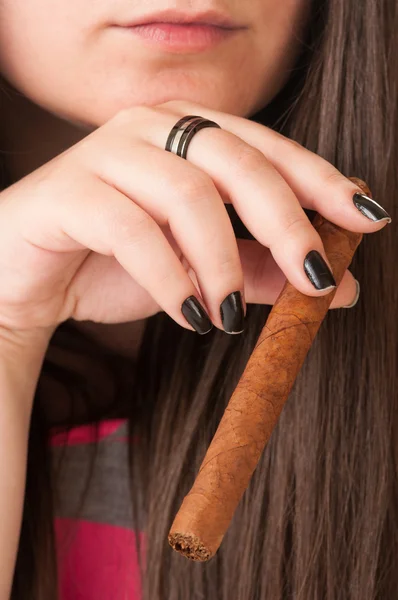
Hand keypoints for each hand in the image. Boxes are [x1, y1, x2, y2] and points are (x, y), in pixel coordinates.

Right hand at [0, 100, 389, 336]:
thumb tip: (339, 287)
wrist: (30, 278)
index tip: (367, 219)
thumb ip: (266, 271)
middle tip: (316, 279)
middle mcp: (150, 128)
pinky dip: (168, 276)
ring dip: (221, 262)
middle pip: (236, 160)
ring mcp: (105, 153)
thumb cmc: (116, 263)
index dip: (322, 181)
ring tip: (228, 315)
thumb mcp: (204, 270)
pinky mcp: (68, 191)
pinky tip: (187, 314)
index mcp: (187, 133)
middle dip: (285, 221)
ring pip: (186, 193)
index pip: (268, 147)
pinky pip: (131, 229)